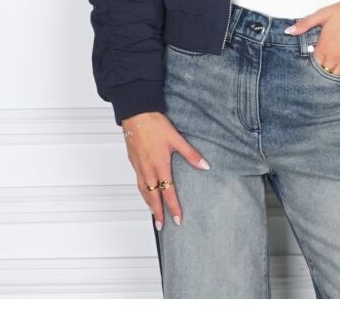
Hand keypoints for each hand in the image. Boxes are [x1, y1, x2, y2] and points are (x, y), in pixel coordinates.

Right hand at [121, 111, 210, 228]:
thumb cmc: (155, 125)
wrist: (136, 114)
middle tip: (161, 226)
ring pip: (143, 191)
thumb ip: (191, 154)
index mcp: (160, 166)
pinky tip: (145, 191)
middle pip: (153, 197)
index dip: (173, 207)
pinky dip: (142, 191)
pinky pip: (138, 182)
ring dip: (149, 204)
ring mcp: (139, 166)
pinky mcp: (133, 161)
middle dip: (158, 213)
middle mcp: (148, 170)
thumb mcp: (176, 139)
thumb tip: (205, 166)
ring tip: (154, 213)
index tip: (177, 220)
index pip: (168, 192)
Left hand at [285, 0, 339, 75]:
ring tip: (329, 64)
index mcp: (325, 46)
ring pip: (335, 75)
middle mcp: (336, 56)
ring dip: (331, 71)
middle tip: (321, 59)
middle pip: (323, 70)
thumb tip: (290, 30)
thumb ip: (305, 24)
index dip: (312, 59)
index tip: (313, 53)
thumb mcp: (322, 14)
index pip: (313, 62)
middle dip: (321, 66)